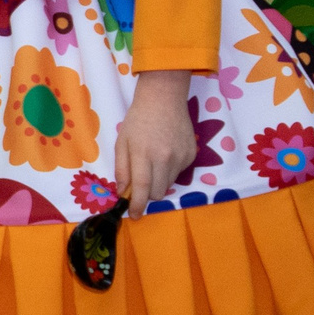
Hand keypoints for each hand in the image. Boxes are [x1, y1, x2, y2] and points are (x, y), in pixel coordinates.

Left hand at [111, 70, 196, 207]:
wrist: (165, 99)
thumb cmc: (138, 120)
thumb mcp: (122, 142)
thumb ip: (121, 169)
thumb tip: (122, 192)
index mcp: (144, 153)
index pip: (142, 188)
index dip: (137, 205)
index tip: (134, 215)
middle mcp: (165, 157)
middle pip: (158, 192)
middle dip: (148, 194)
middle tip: (141, 183)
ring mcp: (181, 157)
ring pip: (169, 185)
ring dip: (159, 181)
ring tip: (153, 161)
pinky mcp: (191, 155)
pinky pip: (179, 173)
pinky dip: (170, 170)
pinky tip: (165, 153)